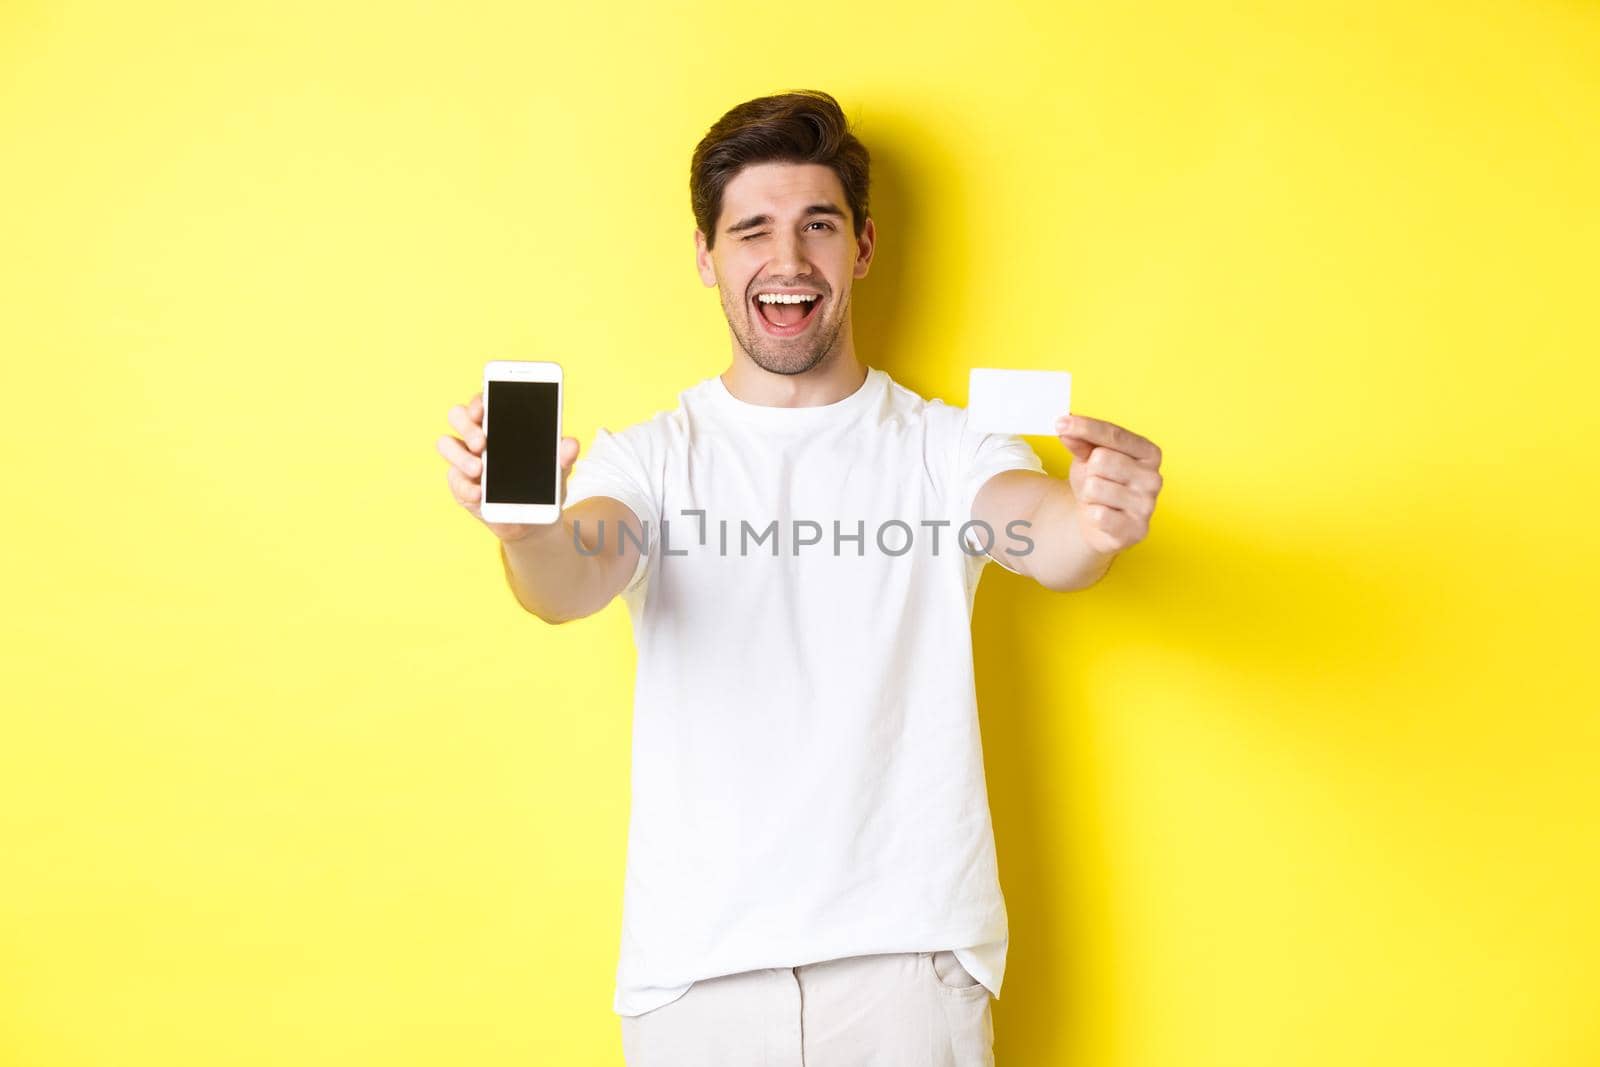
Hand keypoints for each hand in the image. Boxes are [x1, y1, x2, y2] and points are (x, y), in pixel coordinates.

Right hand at [437, 391, 581, 543]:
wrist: (535, 517)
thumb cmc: (544, 482)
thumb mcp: (559, 468)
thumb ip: (564, 455)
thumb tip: (571, 444)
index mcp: (498, 423)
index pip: (482, 401)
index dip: (479, 400)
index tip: (483, 408)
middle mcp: (476, 436)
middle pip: (457, 416)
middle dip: (467, 426)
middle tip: (482, 442)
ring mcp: (464, 459)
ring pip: (446, 444)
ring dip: (459, 455)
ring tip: (479, 470)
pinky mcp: (461, 485)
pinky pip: (454, 481)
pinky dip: (466, 487)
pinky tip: (479, 493)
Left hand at [1053, 413, 1163, 554]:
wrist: (1098, 522)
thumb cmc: (1098, 482)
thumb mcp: (1087, 457)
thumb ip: (1081, 442)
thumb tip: (1066, 428)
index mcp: (1148, 453)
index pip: (1115, 434)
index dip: (1085, 427)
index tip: (1060, 422)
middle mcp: (1154, 477)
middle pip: (1102, 459)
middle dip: (1089, 471)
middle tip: (1094, 481)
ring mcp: (1147, 505)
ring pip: (1095, 487)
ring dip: (1088, 495)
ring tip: (1097, 500)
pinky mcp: (1136, 530)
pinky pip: (1098, 514)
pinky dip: (1091, 515)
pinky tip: (1101, 517)